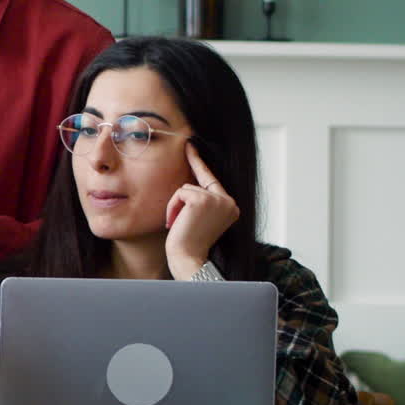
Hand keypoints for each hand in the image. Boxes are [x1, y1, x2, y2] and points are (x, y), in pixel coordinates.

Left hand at [164, 142, 239, 279]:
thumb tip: (188, 183)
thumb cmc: (190, 243)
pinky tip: (176, 222)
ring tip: (180, 225)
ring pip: (186, 188)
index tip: (190, 145)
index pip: (211, 180)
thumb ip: (200, 201)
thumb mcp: (199, 218)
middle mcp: (229, 202)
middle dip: (181, 201)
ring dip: (176, 206)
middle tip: (179, 222)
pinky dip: (173, 207)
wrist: (188, 259)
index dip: (198, 163)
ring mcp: (218, 200)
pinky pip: (180, 193)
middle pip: (195, 184)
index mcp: (231, 206)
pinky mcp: (204, 200)